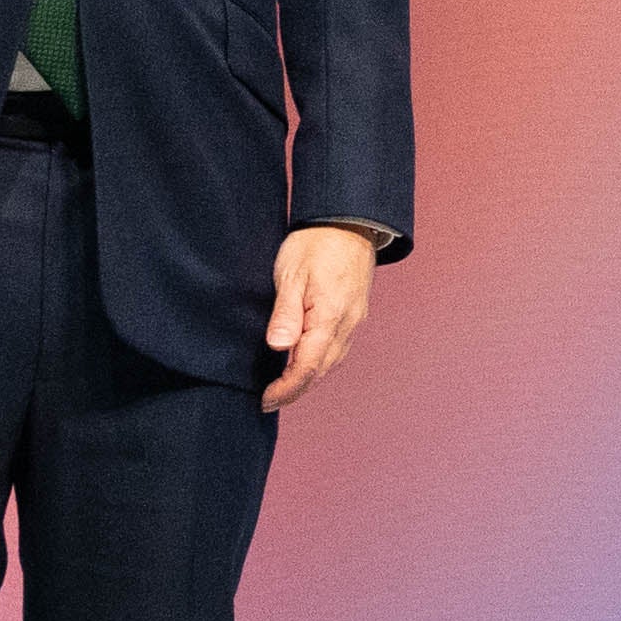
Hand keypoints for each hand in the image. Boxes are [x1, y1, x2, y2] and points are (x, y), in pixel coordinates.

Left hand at [261, 226, 377, 412]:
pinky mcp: (355, 314)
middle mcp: (347, 325)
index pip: (307, 367)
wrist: (349, 220)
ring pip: (332, 362)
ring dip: (308, 378)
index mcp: (330, 317)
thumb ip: (286, 314)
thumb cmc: (317, 242)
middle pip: (321, 371)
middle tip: (270, 400)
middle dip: (296, 390)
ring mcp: (354, 320)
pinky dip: (320, 362)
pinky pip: (338, 348)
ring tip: (284, 387)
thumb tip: (279, 348)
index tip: (266, 400)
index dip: (286, 389)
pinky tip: (306, 361)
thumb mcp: (292, 274)